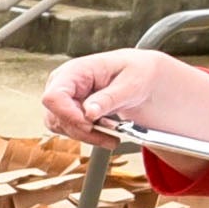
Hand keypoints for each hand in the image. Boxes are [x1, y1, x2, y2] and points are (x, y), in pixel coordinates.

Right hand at [39, 48, 208, 147]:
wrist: (155, 81)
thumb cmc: (148, 73)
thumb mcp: (138, 80)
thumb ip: (111, 96)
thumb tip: (89, 112)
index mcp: (79, 69)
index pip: (54, 95)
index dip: (67, 114)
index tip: (92, 124)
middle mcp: (67, 84)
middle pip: (53, 114)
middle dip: (79, 128)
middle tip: (108, 132)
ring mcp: (69, 101)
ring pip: (58, 126)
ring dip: (84, 136)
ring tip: (112, 133)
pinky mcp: (75, 114)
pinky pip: (69, 132)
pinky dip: (87, 138)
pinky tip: (109, 135)